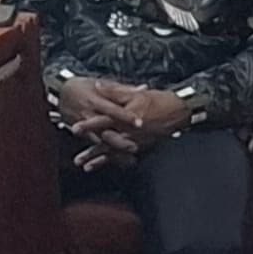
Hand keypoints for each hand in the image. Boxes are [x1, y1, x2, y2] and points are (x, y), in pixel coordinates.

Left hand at [68, 85, 190, 167]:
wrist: (177, 112)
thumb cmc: (156, 100)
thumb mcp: (134, 92)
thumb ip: (114, 91)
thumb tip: (98, 86)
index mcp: (126, 116)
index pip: (104, 121)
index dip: (89, 125)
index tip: (75, 129)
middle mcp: (129, 132)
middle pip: (106, 142)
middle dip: (91, 150)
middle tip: (77, 158)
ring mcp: (135, 141)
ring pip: (114, 152)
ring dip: (99, 160)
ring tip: (85, 166)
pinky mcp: (140, 146)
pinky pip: (123, 156)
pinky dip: (112, 162)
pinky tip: (103, 167)